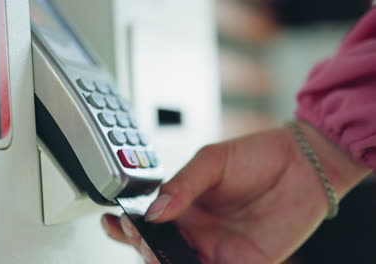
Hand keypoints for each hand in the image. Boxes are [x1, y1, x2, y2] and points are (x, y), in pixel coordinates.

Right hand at [102, 122, 369, 263]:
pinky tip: (180, 262)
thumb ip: (183, 184)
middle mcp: (196, 230)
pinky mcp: (243, 262)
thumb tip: (154, 208)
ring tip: (155, 252)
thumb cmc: (258, 155)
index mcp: (183, 205)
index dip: (128, 227)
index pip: (147, 222)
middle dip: (142, 247)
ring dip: (162, 262)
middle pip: (158, 250)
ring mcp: (217, 249)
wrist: (304, 164)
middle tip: (138, 236)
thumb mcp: (213, 160)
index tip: (117, 223)